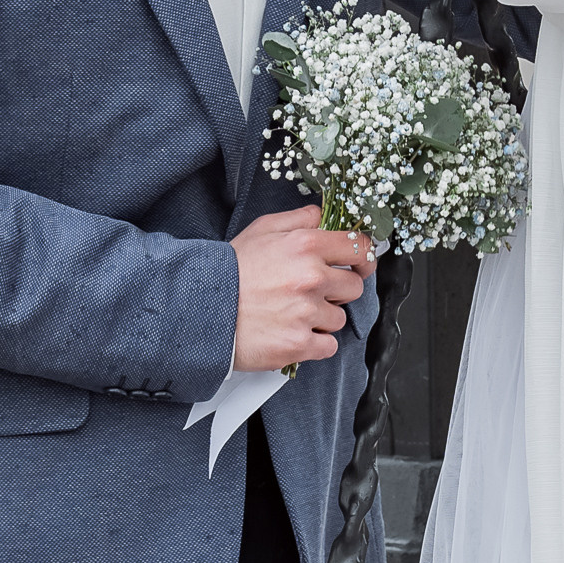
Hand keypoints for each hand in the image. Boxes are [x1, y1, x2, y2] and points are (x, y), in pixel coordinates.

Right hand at [231, 206, 373, 371]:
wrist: (201, 310)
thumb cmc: (229, 272)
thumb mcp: (261, 230)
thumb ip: (299, 219)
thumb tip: (323, 216)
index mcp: (305, 246)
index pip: (358, 248)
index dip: (362, 257)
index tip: (360, 264)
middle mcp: (310, 278)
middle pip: (354, 287)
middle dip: (338, 291)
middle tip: (313, 292)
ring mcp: (306, 313)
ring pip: (339, 319)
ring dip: (321, 319)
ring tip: (292, 314)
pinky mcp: (299, 344)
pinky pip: (328, 346)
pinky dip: (314, 344)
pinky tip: (293, 333)